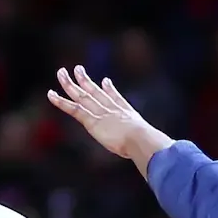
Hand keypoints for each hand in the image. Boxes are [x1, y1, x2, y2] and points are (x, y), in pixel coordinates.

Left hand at [48, 66, 173, 162]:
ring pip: (81, 95)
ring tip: (61, 72)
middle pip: (95, 92)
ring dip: (70, 84)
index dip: (108, 89)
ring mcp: (100, 113)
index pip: (115, 98)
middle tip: (77, 69)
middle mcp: (111, 109)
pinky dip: (61, 101)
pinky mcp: (91, 121)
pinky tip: (51, 94)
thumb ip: (155, 144)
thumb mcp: (151, 144)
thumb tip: (166, 149)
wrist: (140, 139)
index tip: (104, 80)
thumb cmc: (148, 145)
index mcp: (126, 114)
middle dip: (85, 80)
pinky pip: (72, 109)